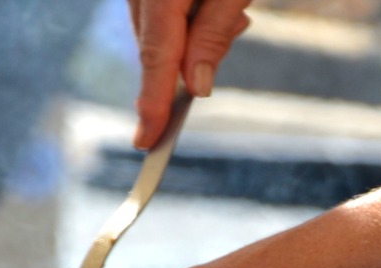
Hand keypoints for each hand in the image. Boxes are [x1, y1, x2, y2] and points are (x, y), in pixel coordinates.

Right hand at [131, 0, 253, 147]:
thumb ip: (213, 35)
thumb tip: (196, 88)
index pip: (155, 58)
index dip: (152, 103)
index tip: (146, 141)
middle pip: (152, 47)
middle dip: (185, 62)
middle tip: (233, 24)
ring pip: (154, 34)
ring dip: (188, 38)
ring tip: (232, 7)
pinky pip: (156, 17)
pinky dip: (183, 22)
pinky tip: (212, 2)